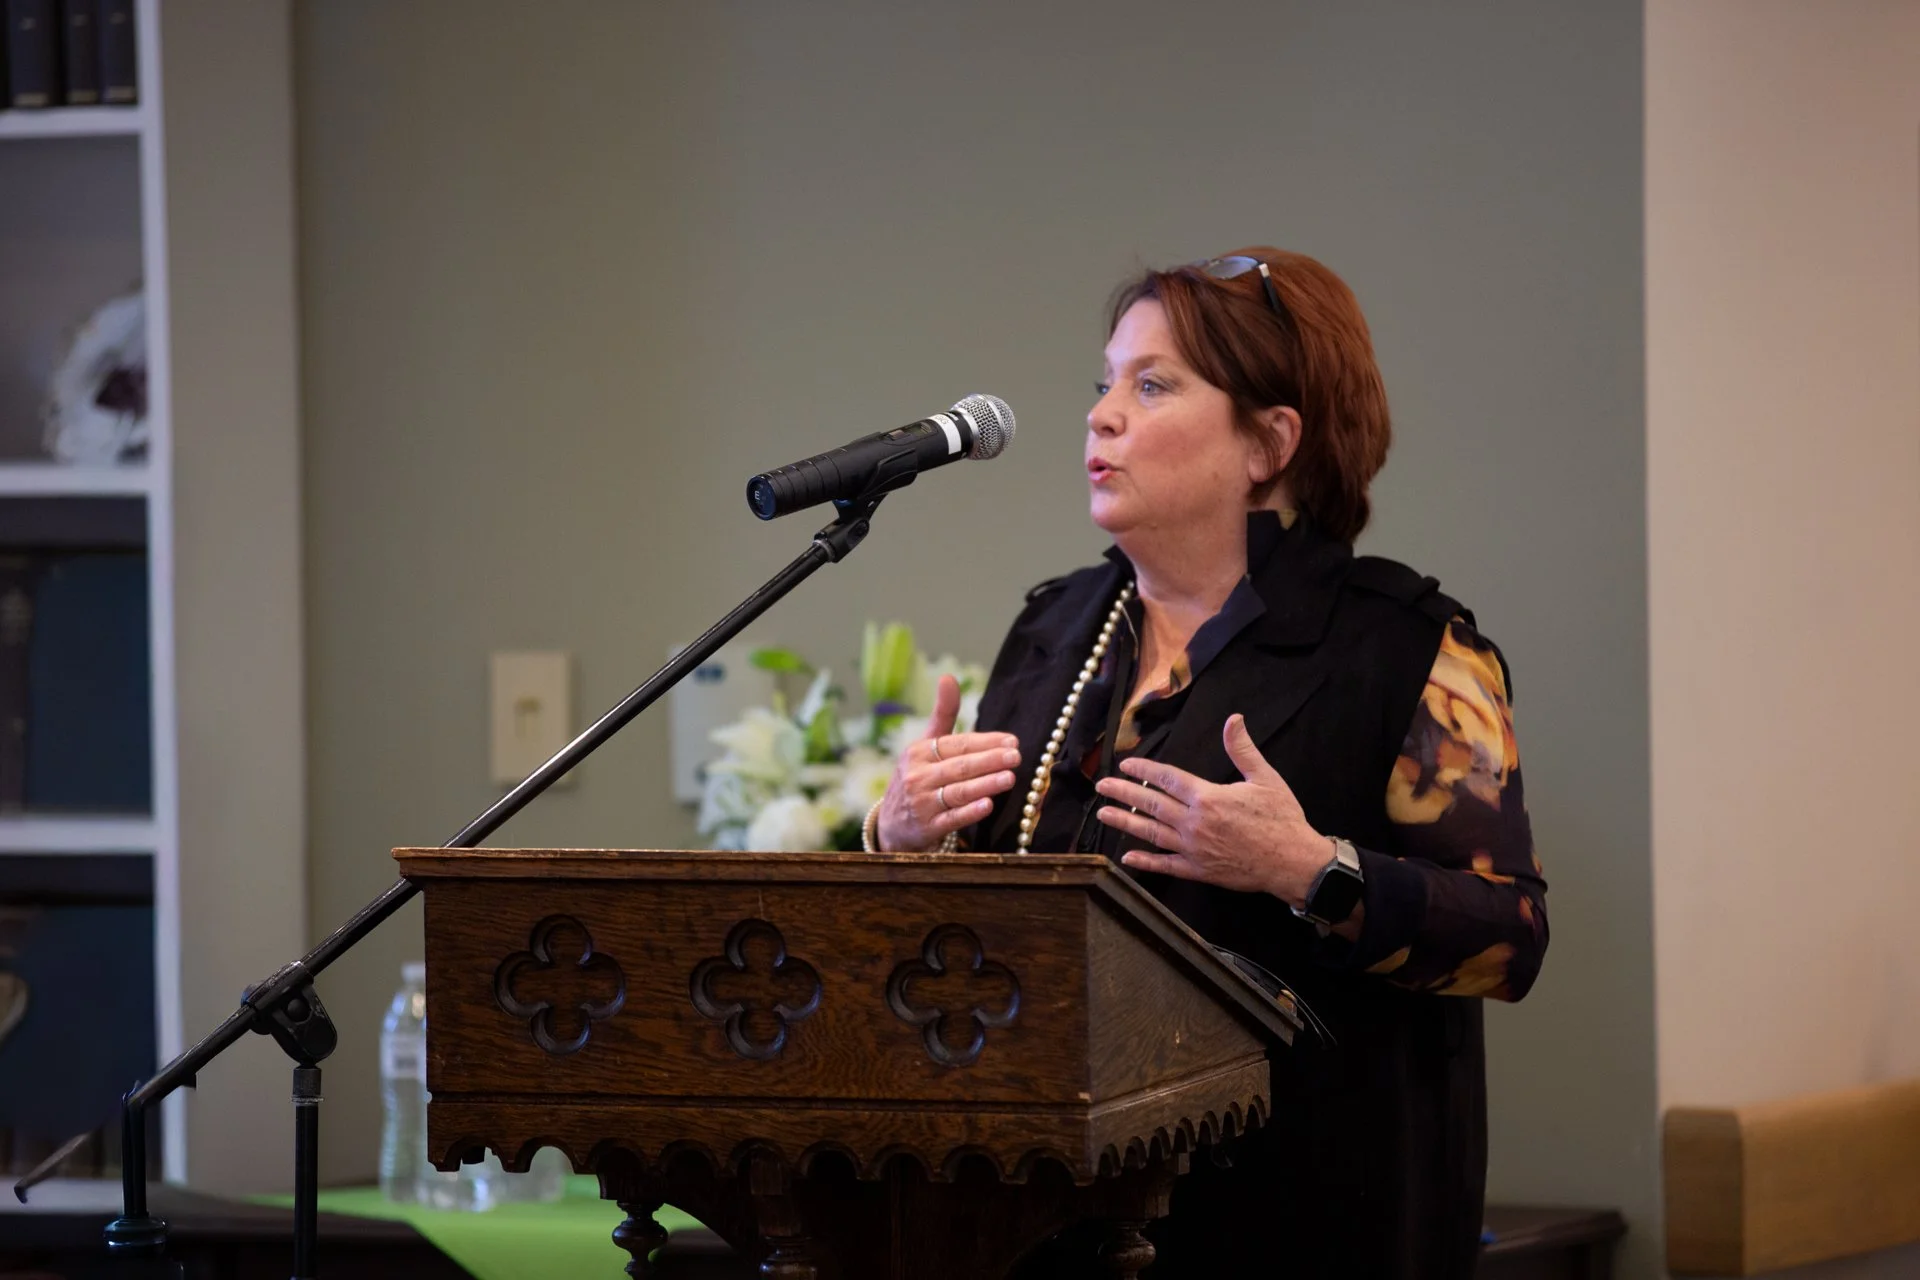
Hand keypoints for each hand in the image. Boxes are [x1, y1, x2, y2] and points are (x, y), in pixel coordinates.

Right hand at [874, 674, 1021, 851]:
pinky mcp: (927, 828)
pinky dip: (969, 812)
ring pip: (958, 791)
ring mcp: (921, 804)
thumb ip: (942, 714)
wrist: (892, 825)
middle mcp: (917, 776)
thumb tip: (948, 677)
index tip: (1012, 741)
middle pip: (959, 766)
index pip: (957, 744)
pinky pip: (951, 819)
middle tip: (1016, 757)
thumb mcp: (925, 746)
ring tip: (1010, 778)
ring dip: (985, 784)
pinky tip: (988, 805)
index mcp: (918, 752)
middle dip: (990, 760)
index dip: (985, 742)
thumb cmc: (918, 778)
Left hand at [1093, 713, 1328, 906]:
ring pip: (1151, 833)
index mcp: (1207, 797)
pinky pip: (1165, 866)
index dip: (1144, 770)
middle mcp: (1194, 822)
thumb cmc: (1281, 819)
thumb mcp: (1265, 778)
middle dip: (1123, 793)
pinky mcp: (1198, 870)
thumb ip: (1243, 749)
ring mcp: (1193, 848)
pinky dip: (1145, 863)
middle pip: (1151, 803)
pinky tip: (1127, 858)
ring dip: (1125, 822)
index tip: (1126, 765)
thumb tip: (1233, 719)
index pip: (1167, 778)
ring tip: (1104, 815)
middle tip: (1101, 787)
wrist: (1292, 862)